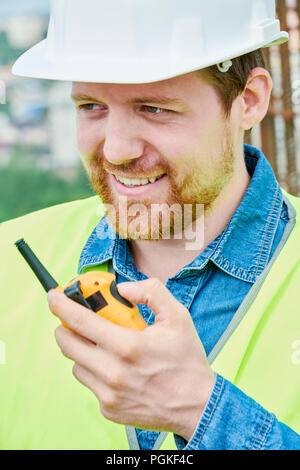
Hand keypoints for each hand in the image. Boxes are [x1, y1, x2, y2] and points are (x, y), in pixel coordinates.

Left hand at [48, 278, 215, 440]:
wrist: (197, 405)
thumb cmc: (186, 359)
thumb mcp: (177, 316)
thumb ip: (150, 292)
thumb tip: (123, 289)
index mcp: (127, 346)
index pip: (80, 321)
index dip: (61, 305)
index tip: (54, 296)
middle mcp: (112, 372)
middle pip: (67, 343)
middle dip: (65, 326)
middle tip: (75, 319)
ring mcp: (108, 393)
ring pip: (76, 363)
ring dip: (83, 349)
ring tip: (105, 345)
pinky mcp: (108, 408)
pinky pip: (89, 382)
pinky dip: (95, 370)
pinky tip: (116, 367)